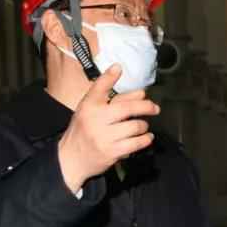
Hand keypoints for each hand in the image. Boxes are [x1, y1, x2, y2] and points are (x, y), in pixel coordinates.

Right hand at [57, 64, 159, 192]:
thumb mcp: (91, 112)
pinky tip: (147, 137)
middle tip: (154, 108)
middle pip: (127, 108)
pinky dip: (145, 139)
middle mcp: (95, 119)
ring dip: (144, 125)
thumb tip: (141, 92)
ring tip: (143, 126)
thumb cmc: (85, 131)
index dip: (109, 77)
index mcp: (88, 106)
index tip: (119, 67)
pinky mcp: (112, 151)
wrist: (72, 158)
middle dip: (146, 106)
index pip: (99, 88)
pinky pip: (136, 143)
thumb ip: (114, 100)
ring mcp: (104, 136)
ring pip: (135, 126)